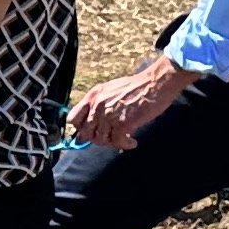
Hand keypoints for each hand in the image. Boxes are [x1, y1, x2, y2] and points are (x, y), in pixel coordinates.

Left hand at [71, 56, 190, 149]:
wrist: (155, 84)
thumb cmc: (136, 87)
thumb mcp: (110, 90)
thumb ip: (98, 105)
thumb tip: (91, 123)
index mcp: (93, 96)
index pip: (73, 118)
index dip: (80, 128)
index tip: (90, 132)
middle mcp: (98, 105)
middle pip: (86, 133)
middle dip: (98, 139)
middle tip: (112, 138)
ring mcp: (109, 114)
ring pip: (101, 140)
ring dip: (113, 143)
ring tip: (125, 139)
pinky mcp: (122, 123)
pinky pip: (117, 142)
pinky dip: (125, 144)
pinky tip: (132, 142)